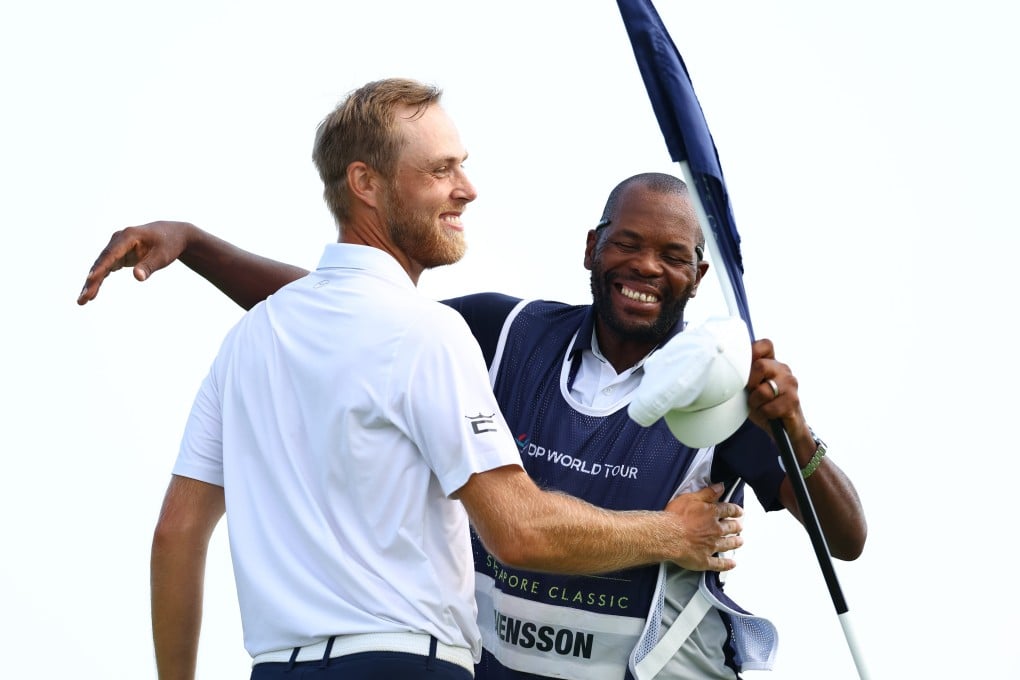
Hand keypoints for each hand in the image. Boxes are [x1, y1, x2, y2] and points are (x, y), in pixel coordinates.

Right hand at [77, 221, 194, 304]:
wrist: (173, 234)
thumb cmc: (169, 244)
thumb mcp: (163, 256)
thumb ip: (149, 266)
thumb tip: (137, 277)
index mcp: (128, 236)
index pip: (111, 254)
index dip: (100, 268)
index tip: (90, 280)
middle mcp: (118, 240)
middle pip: (102, 262)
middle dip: (92, 281)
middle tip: (83, 299)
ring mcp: (116, 247)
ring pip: (101, 266)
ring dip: (92, 283)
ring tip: (82, 301)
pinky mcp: (118, 255)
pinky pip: (106, 269)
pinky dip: (99, 280)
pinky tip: (92, 294)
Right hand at [664, 483, 742, 571]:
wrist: (667, 536)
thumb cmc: (676, 516)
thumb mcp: (691, 498)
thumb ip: (708, 493)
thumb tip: (721, 487)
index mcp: (712, 514)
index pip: (728, 510)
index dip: (735, 510)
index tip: (739, 511)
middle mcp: (715, 530)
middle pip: (730, 528)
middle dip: (736, 527)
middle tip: (740, 527)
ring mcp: (711, 546)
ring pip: (727, 544)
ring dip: (735, 543)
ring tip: (740, 542)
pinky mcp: (704, 560)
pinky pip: (718, 564)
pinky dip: (726, 565)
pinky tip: (732, 564)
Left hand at [745, 338, 810, 442]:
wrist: (783, 428)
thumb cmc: (763, 405)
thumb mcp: (749, 388)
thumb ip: (744, 375)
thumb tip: (729, 369)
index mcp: (772, 363)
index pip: (765, 345)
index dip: (752, 353)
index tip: (746, 369)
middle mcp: (783, 370)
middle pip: (760, 366)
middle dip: (750, 384)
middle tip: (752, 393)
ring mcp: (790, 384)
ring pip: (764, 390)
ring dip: (756, 402)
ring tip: (760, 406)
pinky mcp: (793, 401)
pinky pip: (769, 407)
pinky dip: (764, 414)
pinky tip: (769, 414)